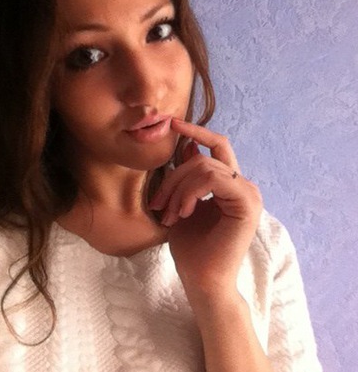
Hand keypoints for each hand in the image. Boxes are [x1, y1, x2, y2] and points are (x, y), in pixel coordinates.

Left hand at [149, 118, 262, 298]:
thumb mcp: (182, 204)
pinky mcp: (247, 203)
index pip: (218, 146)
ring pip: (205, 167)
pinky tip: (183, 213)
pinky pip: (212, 178)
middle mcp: (245, 186)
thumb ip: (188, 177)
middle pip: (204, 157)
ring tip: (168, 214)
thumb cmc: (192, 249)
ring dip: (178, 188)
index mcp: (231, 185)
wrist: (202, 282)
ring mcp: (249, 193)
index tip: (173, 124)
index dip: (197, 132)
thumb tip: (188, 146)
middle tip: (157, 203)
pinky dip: (190, 192)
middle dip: (174, 176)